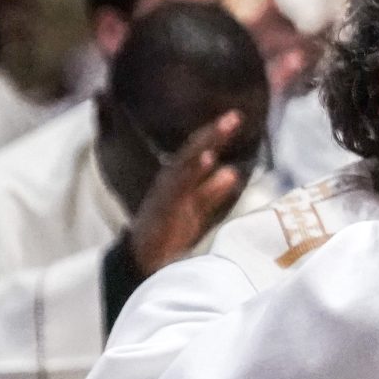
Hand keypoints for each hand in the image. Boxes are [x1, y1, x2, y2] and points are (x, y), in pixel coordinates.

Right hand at [128, 110, 254, 272]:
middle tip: (234, 116)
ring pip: (185, 166)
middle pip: (192, 153)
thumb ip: (210, 191)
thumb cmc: (169, 232)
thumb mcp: (194, 209)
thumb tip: (231, 173)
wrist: (142, 262)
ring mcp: (165, 196)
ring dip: (204, 146)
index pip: (199, 152)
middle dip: (212, 134)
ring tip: (222, 129)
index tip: (236, 116)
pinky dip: (194, 173)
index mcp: (179, 181)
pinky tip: (209, 158)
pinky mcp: (162, 211)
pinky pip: (179, 188)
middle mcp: (170, 183)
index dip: (215, 135)